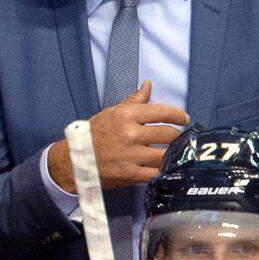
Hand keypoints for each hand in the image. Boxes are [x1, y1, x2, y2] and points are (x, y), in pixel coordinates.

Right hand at [49, 81, 188, 191]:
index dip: (179, 116)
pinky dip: (164, 171)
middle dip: (180, 136)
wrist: (74, 160)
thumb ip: (133, 101)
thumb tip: (148, 86)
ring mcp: (131, 155)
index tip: (184, 119)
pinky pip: (156, 173)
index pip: (163, 112)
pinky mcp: (131, 174)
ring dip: (175, 154)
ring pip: (166, 154)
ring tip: (177, 153)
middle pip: (169, 134)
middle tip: (181, 137)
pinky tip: (166, 167)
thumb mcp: (111, 113)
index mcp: (126, 116)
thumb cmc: (92, 135)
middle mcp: (131, 134)